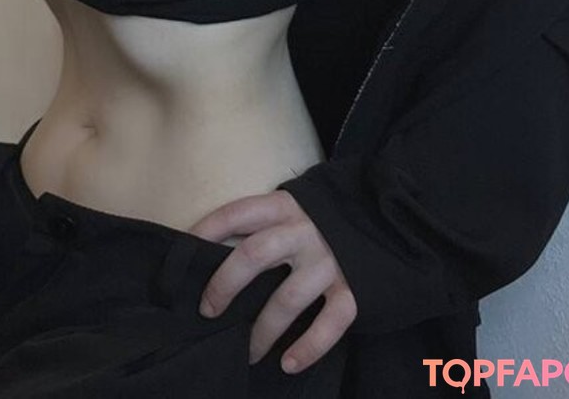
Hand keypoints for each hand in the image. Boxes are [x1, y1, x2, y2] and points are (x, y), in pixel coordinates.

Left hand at [187, 188, 356, 373]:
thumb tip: (215, 248)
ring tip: (246, 352)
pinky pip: (330, 322)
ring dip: (262, 330)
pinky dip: (309, 347)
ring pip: (287, 299)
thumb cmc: (325, 218)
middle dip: (224, 286)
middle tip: (208, 311)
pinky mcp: (355, 288)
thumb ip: (266, 222)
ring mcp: (330, 260)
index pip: (236, 214)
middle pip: (254, 255)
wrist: (385, 220)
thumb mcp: (295, 205)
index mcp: (285, 206)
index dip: (206, 231)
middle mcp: (305, 231)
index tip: (183, 255)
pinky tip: (287, 363)